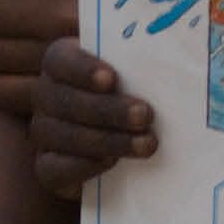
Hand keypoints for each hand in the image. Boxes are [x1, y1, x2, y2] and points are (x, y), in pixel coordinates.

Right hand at [26, 39, 157, 195]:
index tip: (111, 78)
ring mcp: (43, 131)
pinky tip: (112, 162)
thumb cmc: (129, 91)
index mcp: (61, 62)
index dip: (84, 69)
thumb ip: (142, 64)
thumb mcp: (134, 73)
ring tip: (146, 144)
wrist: (117, 135)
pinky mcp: (47, 166)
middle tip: (145, 115)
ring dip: (109, 140)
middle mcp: (46, 94)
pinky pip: (55, 169)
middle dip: (108, 110)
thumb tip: (179, 55)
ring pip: (66, 136)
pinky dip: (84, 166)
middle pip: (67, 101)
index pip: (61, 60)